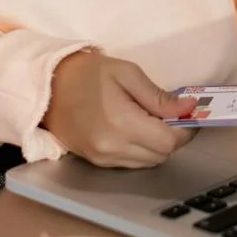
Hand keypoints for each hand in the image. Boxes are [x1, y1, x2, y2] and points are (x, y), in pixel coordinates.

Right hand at [42, 50, 197, 167]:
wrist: (48, 86)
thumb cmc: (88, 74)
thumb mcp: (127, 73)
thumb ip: (159, 96)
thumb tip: (188, 108)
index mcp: (121, 123)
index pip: (168, 142)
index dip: (185, 130)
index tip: (188, 114)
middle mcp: (112, 147)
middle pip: (161, 155)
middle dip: (172, 136)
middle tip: (170, 113)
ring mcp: (102, 158)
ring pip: (148, 162)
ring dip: (157, 144)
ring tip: (150, 120)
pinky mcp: (96, 162)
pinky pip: (131, 164)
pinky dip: (141, 150)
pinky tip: (135, 129)